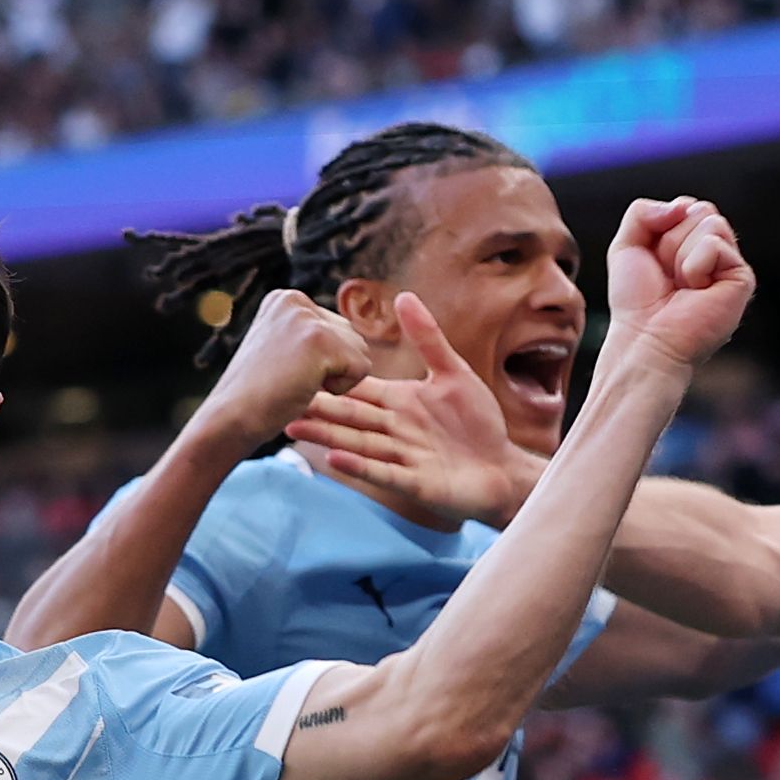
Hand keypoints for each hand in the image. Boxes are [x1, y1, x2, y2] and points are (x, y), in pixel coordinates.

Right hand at [198, 286, 374, 448]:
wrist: (229, 419)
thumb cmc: (256, 397)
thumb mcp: (280, 350)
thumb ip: (310, 336)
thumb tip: (354, 337)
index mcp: (285, 299)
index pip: (336, 329)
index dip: (320, 362)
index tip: (284, 371)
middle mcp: (295, 299)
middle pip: (352, 336)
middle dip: (331, 367)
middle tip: (290, 379)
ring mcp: (307, 318)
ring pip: (359, 351)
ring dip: (335, 378)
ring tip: (296, 382)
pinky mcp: (320, 339)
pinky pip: (361, 368)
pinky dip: (339, 389)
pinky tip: (304, 388)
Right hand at [288, 293, 532, 526]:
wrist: (501, 468)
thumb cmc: (479, 423)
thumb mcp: (453, 373)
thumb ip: (427, 337)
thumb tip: (402, 295)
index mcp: (399, 403)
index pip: (358, 390)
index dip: (331, 382)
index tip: (297, 370)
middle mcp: (394, 430)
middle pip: (349, 417)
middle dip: (316, 410)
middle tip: (278, 401)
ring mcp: (401, 458)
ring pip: (356, 444)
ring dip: (325, 436)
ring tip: (293, 428)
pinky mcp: (414, 483)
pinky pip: (383, 473)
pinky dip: (359, 466)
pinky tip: (334, 458)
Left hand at [603, 197, 754, 371]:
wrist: (644, 340)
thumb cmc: (636, 303)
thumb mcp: (626, 246)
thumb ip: (642, 211)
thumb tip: (682, 206)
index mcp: (693, 243)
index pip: (686, 206)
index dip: (662, 229)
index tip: (655, 263)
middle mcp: (715, 251)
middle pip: (700, 209)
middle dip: (671, 241)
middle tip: (668, 277)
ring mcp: (730, 264)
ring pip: (709, 222)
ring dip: (681, 255)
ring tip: (681, 286)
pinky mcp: (742, 278)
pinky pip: (714, 244)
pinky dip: (694, 266)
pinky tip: (695, 291)